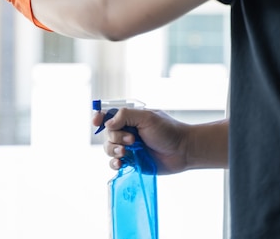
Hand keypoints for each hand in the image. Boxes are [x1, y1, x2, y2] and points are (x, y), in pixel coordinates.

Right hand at [92, 109, 228, 173]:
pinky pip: (114, 162)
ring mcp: (128, 147)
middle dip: (115, 137)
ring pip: (108, 148)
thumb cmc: (168, 131)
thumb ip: (125, 116)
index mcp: (130, 118)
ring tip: (127, 152)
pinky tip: (121, 163)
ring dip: (114, 150)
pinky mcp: (131, 162)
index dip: (99, 117)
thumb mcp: (147, 117)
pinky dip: (114, 163)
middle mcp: (127, 131)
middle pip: (106, 133)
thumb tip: (107, 123)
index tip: (96, 122)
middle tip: (132, 140)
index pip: (108, 115)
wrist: (183, 151)